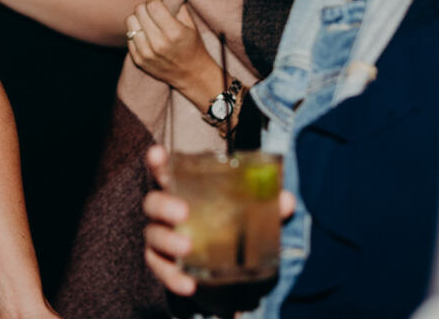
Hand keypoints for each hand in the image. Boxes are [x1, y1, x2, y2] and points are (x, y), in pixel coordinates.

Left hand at [126, 0, 216, 107]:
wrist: (192, 75)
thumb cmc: (193, 47)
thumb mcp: (191, 25)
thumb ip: (177, 6)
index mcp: (173, 32)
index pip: (152, 5)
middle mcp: (158, 43)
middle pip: (139, 10)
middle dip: (147, 7)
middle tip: (154, 11)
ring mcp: (146, 53)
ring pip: (130, 22)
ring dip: (139, 19)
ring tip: (149, 22)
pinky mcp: (138, 60)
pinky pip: (128, 36)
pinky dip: (136, 32)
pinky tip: (146, 35)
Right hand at [142, 146, 293, 297]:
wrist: (221, 265)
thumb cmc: (227, 226)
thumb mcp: (247, 214)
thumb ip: (264, 206)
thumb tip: (286, 200)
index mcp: (182, 190)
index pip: (164, 171)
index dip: (157, 161)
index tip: (157, 153)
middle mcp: (166, 212)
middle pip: (152, 203)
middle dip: (164, 205)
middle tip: (183, 212)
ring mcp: (161, 238)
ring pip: (153, 236)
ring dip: (168, 241)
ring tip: (187, 248)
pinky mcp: (163, 264)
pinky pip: (161, 270)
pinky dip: (172, 277)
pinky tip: (189, 284)